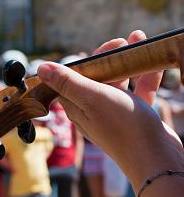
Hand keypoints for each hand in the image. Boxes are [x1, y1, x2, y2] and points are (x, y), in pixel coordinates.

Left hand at [37, 30, 182, 193]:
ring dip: (127, 61)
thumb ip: (67, 82)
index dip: (84, 61)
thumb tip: (41, 68)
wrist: (155, 157)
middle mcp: (92, 111)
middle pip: (95, 78)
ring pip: (118, 82)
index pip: (71, 79)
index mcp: (77, 107)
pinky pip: (139, 92)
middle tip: (123, 41)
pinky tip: (155, 63)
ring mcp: (114, 115)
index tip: (101, 48)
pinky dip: (145, 76)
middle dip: (108, 57)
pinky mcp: (135, 117)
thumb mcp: (92, 98)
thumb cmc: (122, 127)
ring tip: (138, 40)